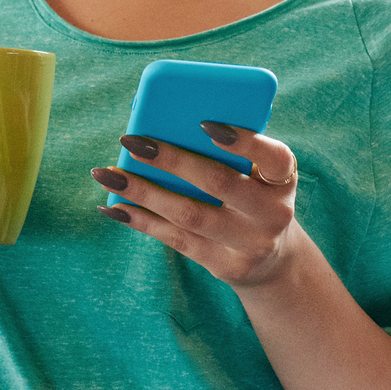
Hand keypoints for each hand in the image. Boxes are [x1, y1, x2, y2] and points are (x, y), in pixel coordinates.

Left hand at [92, 124, 302, 289]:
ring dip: (142, 191)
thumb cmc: (253, 196)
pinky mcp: (224, 265)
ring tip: (107, 173)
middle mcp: (273, 213)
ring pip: (188, 214)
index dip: (243, 141)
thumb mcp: (257, 175)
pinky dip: (141, 220)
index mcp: (284, 179)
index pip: (273, 156)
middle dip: (170, 160)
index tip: (204, 124)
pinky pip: (175, 239)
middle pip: (217, 183)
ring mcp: (249, 244)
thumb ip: (227, 153)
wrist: (274, 260)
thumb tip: (161, 124)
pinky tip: (113, 206)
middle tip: (131, 141)